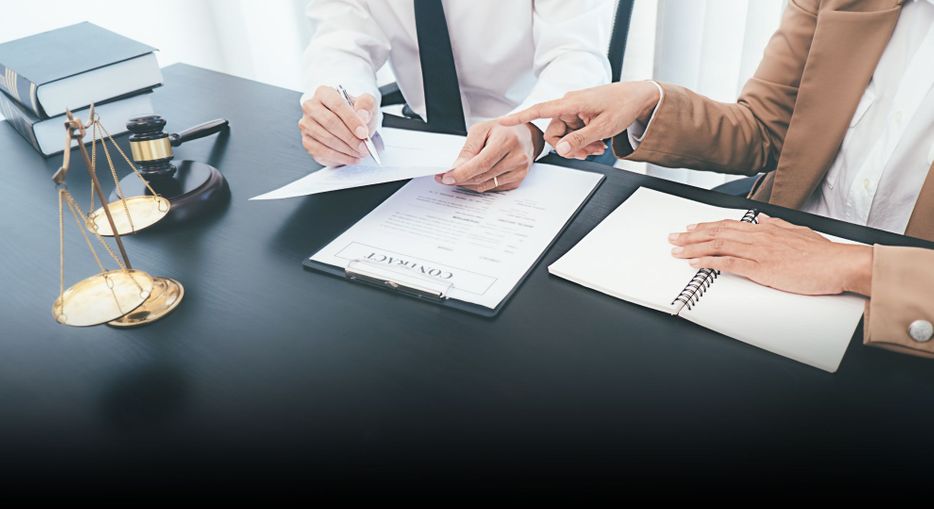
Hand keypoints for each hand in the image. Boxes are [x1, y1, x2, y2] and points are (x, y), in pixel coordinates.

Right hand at [299, 86, 376, 166]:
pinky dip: (340, 157)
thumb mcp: (367, 104)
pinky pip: (322, 152)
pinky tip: (352, 158)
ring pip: (326, 139)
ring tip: (361, 152)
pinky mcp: (307, 141)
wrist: (351, 126)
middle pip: (330, 123)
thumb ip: (367, 105)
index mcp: (324, 92)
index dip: (351, 120)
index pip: (337, 105)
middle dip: (350, 137)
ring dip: (347, 149)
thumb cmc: (357, 113)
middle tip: (364, 147)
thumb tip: (362, 115)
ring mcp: (306, 125)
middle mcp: (311, 106)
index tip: (364, 133)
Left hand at [435, 120, 543, 192]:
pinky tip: (473, 177)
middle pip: (483, 176)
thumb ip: (469, 149)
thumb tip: (457, 168)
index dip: (462, 173)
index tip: (446, 178)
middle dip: (461, 179)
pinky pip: (493, 188)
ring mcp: (520, 171)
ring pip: (486, 185)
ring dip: (469, 183)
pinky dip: (480, 184)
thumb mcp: (482, 130)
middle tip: (445, 178)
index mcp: (507, 141)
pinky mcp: (518, 180)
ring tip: (458, 177)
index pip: (482, 163)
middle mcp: (517, 158)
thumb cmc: (503, 130)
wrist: (526, 135)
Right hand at [499, 81, 660, 158]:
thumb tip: (560, 151)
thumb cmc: (624, 105)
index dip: (520, 117)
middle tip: (588, 153)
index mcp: (571, 103)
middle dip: (569, 146)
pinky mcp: (581, 115)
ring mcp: (575, 110)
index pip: (539, 110)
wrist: (640, 97)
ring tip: (598, 148)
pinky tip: (598, 143)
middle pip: (555, 133)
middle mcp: (569, 105)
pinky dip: (585, 141)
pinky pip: (574, 133)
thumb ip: (579, 140)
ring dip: (579, 145)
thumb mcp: (603, 128)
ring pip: (565, 136)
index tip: (502, 121)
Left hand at [668, 215, 873, 295]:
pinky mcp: (761, 269)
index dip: (706, 226)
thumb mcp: (797, 231)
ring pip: (717, 246)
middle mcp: (758, 237)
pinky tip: (694, 263)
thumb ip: (777, 224)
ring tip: (676, 250)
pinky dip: (707, 263)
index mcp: (766, 228)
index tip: (691, 227)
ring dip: (693, 248)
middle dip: (691, 235)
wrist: (838, 264)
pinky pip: (727, 264)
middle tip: (673, 237)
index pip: (729, 224)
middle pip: (717, 233)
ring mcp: (758, 252)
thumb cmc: (823, 253)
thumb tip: (763, 218)